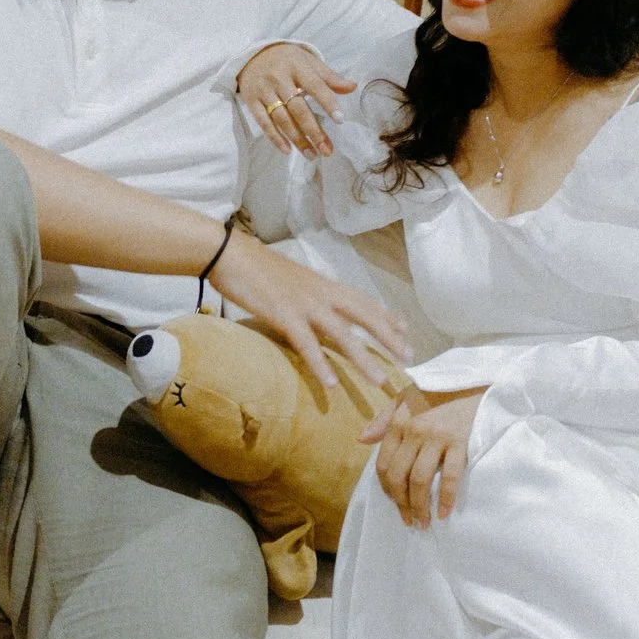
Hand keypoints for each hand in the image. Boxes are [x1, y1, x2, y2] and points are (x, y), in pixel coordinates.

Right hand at [207, 232, 409, 398]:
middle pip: (364, 316)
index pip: (363, 301)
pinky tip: (330, 384)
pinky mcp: (284, 315)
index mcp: (324, 284)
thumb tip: (317, 309)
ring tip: (380, 381)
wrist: (230, 253)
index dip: (386, 316)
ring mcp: (305, 304)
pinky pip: (307, 344)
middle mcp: (322, 293)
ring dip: (363, 360)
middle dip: (389, 338)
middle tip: (409, 358)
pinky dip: (320, 365)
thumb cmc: (256, 267)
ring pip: (343, 335)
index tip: (405, 330)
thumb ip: (309, 295)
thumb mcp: (292, 279)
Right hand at [236, 43, 356, 157]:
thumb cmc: (286, 60)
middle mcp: (279, 78)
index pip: (315, 86)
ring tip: (312, 154)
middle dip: (313, 130)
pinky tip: (287, 150)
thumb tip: (352, 87)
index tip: (340, 120)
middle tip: (326, 150)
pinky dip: (275, 137)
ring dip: (297, 139)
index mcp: (297, 66)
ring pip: (282, 118)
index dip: (328, 103)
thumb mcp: (308, 61)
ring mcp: (264, 91)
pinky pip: (263, 122)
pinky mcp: (252, 101)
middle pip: (298, 108)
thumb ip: (329, 77)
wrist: (252, 54)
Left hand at [360, 386, 483, 526]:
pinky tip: (444, 512)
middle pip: (399, 476)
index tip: (394, 503)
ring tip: (423, 523)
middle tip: (409, 521)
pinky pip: (450, 476)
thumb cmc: (439, 390)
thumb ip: (383, 420)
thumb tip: (361, 440)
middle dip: (402, 504)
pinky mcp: (459, 441)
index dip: (386, 489)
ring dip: (420, 506)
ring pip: (420, 480)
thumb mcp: (405, 398)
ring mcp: (437, 436)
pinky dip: (446, 497)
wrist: (473, 379)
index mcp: (398, 422)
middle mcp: (414, 430)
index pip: (383, 464)